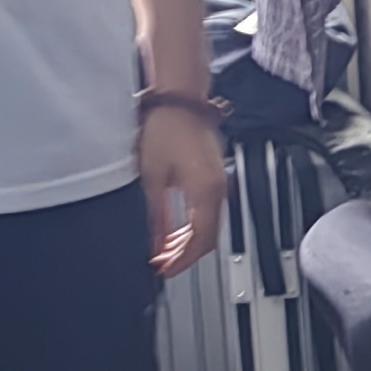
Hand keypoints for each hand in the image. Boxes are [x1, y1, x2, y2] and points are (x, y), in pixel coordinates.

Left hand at [138, 104, 226, 278]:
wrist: (179, 100)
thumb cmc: (166, 129)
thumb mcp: (152, 177)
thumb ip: (156, 214)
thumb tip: (156, 240)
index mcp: (205, 192)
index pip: (200, 241)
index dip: (182, 261)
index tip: (166, 270)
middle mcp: (218, 190)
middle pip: (209, 237)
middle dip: (187, 256)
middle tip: (165, 264)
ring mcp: (218, 182)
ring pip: (210, 225)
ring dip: (190, 241)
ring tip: (167, 250)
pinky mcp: (213, 175)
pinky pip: (209, 210)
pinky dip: (194, 225)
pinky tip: (176, 228)